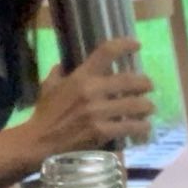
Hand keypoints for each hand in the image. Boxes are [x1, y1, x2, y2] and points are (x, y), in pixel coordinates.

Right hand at [29, 39, 154, 154]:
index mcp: (80, 77)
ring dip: (147, 106)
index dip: (124, 45)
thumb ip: (59, 73)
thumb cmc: (44, 114)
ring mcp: (98, 112)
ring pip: (135, 105)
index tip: (136, 44)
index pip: (105, 52)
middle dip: (145, 83)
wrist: (38, 143)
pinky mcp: (102, 131)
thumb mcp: (48, 87)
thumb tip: (63, 65)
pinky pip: (130, 127)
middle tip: (149, 86)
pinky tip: (145, 128)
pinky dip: (141, 127)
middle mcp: (91, 91)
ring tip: (149, 108)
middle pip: (130, 80)